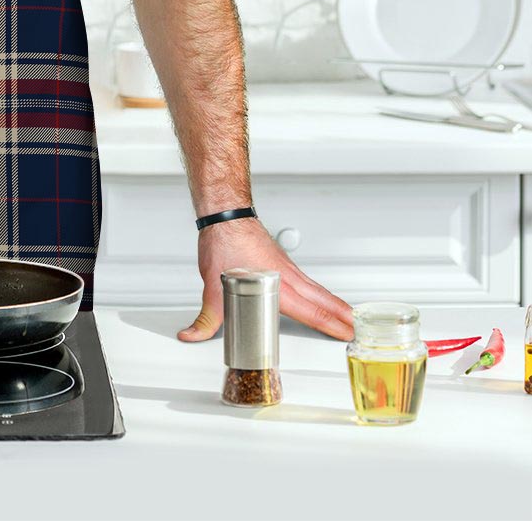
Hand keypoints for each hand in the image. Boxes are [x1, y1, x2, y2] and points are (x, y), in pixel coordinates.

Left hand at [178, 217, 353, 342]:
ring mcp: (286, 267)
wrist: (225, 215)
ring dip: (334, 303)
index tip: (347, 334)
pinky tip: (319, 295)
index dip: (330, 324)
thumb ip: (206, 317)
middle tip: (358, 329)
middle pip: (322, 300)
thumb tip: (193, 335)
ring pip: (317, 289)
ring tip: (348, 316)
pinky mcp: (281, 261)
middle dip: (342, 316)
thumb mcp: (212, 286)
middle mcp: (286, 276)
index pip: (310, 311)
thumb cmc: (223, 243)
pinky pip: (308, 280)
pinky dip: (320, 291)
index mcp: (275, 285)